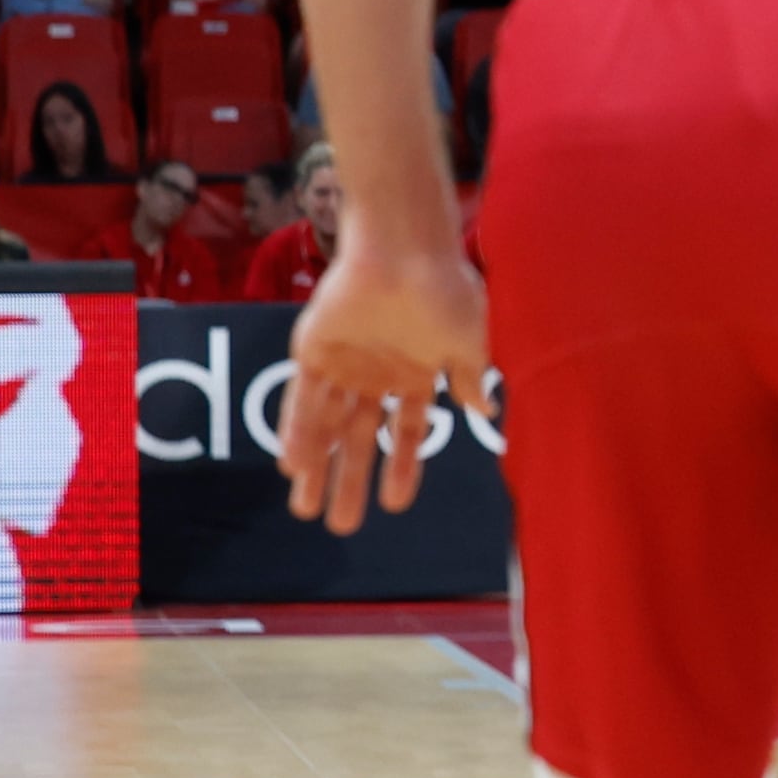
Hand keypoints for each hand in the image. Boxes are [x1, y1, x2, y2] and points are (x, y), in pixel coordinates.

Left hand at [279, 233, 493, 534]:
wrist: (403, 251)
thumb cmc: (445, 291)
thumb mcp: (471, 341)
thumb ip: (472, 379)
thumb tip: (486, 412)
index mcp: (416, 372)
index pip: (406, 431)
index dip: (402, 467)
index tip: (395, 505)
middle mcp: (376, 373)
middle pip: (358, 439)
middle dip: (350, 481)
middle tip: (340, 526)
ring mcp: (343, 363)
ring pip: (325, 425)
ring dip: (314, 466)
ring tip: (303, 508)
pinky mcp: (313, 350)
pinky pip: (301, 400)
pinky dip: (295, 431)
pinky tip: (291, 464)